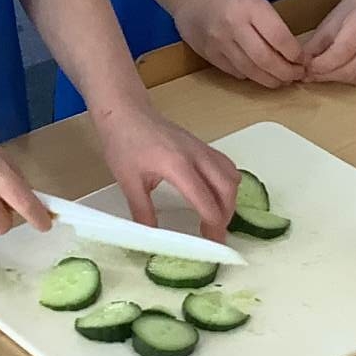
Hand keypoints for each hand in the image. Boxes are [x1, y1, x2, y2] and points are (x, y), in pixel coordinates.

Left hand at [92, 100, 239, 235]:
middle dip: (226, 215)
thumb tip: (152, 239)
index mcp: (177, 166)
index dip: (213, 226)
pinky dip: (227, 184)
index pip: (206, 201)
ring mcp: (202, 149)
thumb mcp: (128, 182)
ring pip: (231, 176)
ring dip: (229, 199)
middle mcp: (196, 156)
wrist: (125, 112)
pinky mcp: (202, 146)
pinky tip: (215, 195)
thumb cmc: (124, 143)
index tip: (212, 244)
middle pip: (227, 189)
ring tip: (216, 217)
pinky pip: (226, 165)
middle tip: (215, 235)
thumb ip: (143, 211)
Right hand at [172, 0, 303, 88]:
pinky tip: (260, 74)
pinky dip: (252, 77)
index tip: (303, 60)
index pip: (279, 37)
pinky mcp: (209, 55)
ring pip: (251, 71)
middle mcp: (233, 26)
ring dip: (271, 80)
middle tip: (296, 75)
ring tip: (282, 80)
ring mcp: (219, 43)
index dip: (295, 54)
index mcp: (249, 7)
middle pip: (265, 60)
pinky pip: (236, 73)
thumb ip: (272, 24)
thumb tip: (292, 54)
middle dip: (286, 73)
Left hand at [303, 0, 355, 84]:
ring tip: (329, 72)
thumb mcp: (329, 22)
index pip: (341, 52)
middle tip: (314, 76)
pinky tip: (349, 68)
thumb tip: (303, 69)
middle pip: (352, 69)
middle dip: (329, 75)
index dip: (321, 66)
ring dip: (341, 79)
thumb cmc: (352, 11)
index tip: (307, 69)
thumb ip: (315, 46)